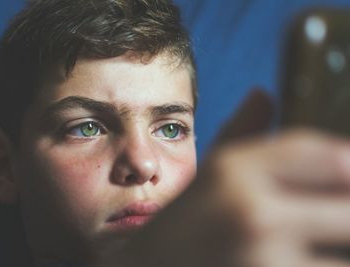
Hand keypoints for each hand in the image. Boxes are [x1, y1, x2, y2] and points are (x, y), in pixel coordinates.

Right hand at [97, 90, 349, 266]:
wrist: (147, 266)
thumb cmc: (184, 223)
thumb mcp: (208, 172)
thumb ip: (241, 129)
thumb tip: (262, 94)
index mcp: (235, 172)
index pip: (331, 158)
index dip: (346, 167)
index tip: (342, 179)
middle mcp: (252, 214)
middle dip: (343, 211)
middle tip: (331, 214)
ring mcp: (262, 261)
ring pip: (342, 255)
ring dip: (334, 250)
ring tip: (311, 241)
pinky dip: (318, 264)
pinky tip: (293, 257)